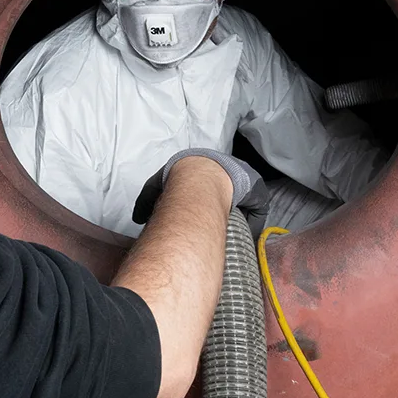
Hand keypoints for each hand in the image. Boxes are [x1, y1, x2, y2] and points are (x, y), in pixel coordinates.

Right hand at [132, 149, 270, 233]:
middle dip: (226, 205)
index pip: (210, 182)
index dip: (207, 198)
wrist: (198, 180)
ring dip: (241, 213)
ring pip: (246, 201)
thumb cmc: (175, 181)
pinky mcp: (258, 191)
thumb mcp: (153, 188)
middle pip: (231, 191)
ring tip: (232, 228)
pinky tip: (244, 231)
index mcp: (205, 165)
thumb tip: (138, 218)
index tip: (204, 213)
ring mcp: (245, 178)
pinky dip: (252, 220)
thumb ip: (146, 202)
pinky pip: (257, 209)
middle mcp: (228, 169)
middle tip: (218, 222)